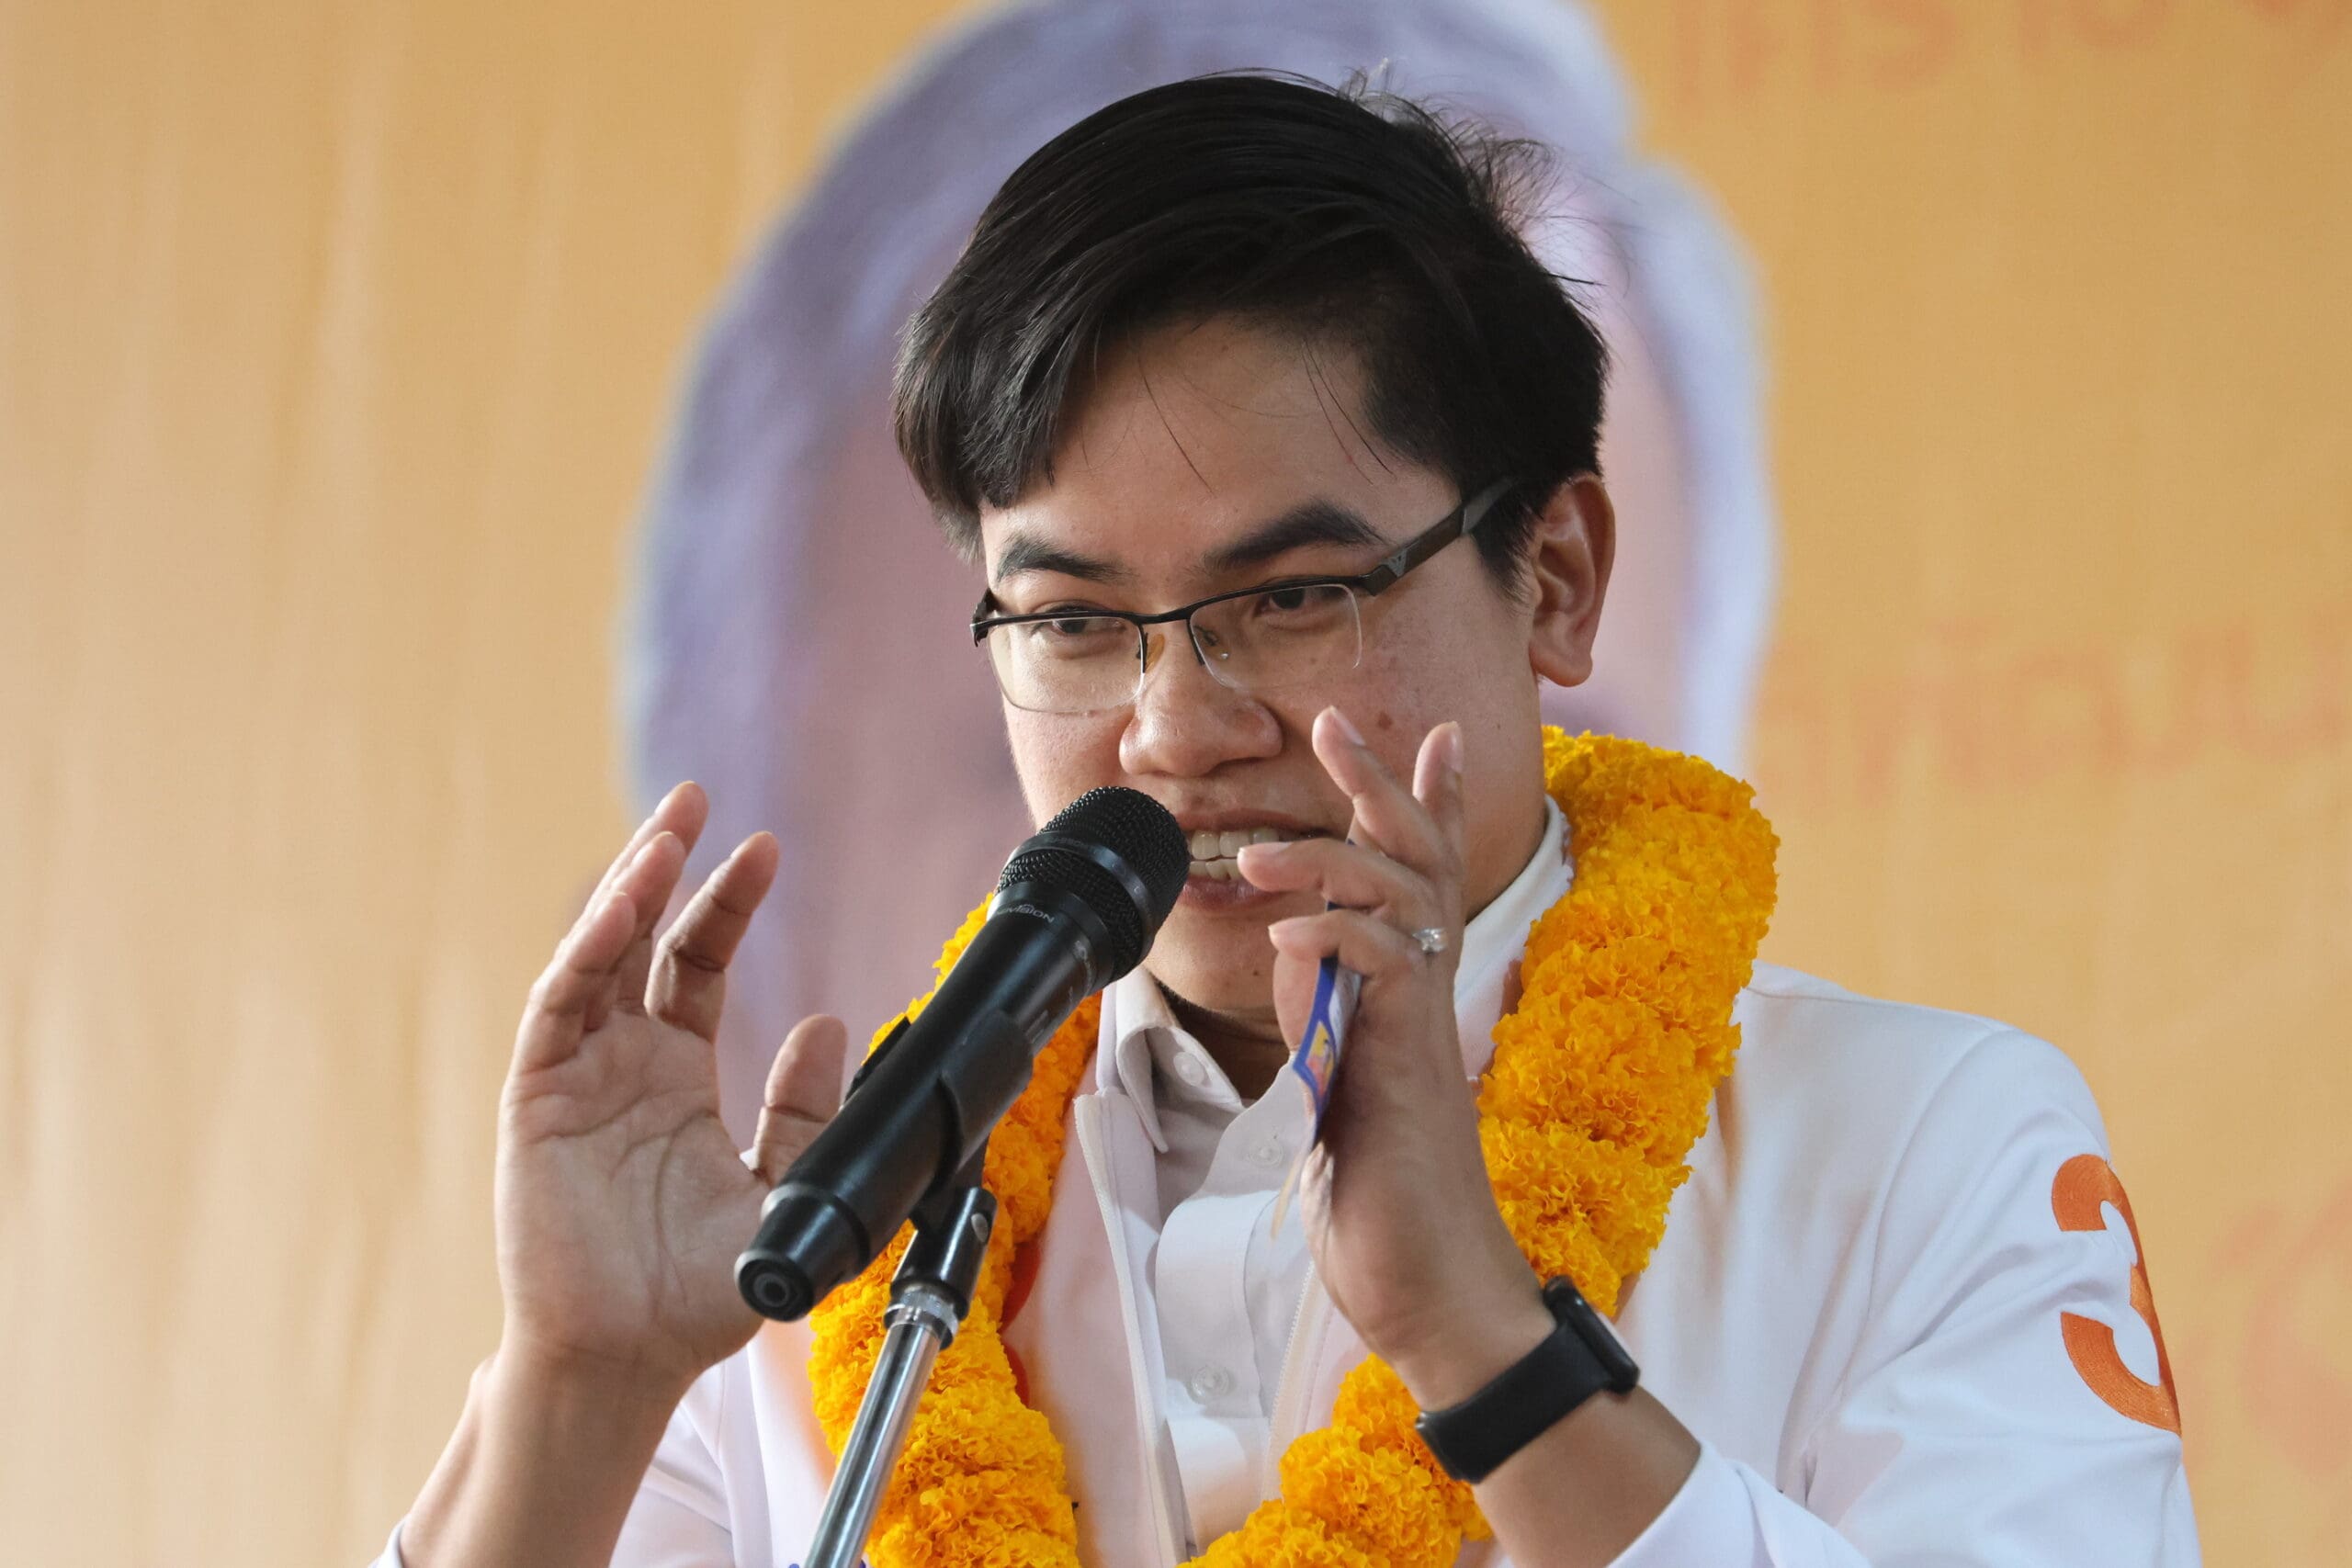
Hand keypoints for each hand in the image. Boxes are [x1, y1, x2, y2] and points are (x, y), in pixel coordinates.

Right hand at [495, 783, 847, 1398]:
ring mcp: (577, 1078)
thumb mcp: (784, 1191)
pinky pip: (558, 1014)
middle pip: (643, 940)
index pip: (697, 964)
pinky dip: (583, 958)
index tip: (765, 849)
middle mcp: (624, 1063)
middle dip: (668, 867)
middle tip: (698, 799)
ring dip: (626, 894)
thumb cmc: (699, 1289)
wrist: (631, 1358)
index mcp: (678, 1075)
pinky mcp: (537, 1102)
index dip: (727, 904)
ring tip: (665, 836)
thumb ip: (807, 1113)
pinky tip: (619, 913)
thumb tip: (828, 1022)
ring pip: (595, 961)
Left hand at [1236, 709, 1552, 1404]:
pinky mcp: (1406, 1061)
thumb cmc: (1382, 1201)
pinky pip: (1381, 967)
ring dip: (1330, 859)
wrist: (1431, 1289)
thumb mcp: (1333, 1089)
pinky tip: (1288, 933)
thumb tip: (1296, 947)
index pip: (1423, 881)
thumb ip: (1320, 1015)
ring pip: (1400, 900)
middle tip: (1335, 722)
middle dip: (1379, 786)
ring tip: (1260, 852)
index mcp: (1408, 999)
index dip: (1423, 806)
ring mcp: (1421, 1026)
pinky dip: (1332, 936)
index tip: (1426, 737)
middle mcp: (1426, 997)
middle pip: (1420, 863)